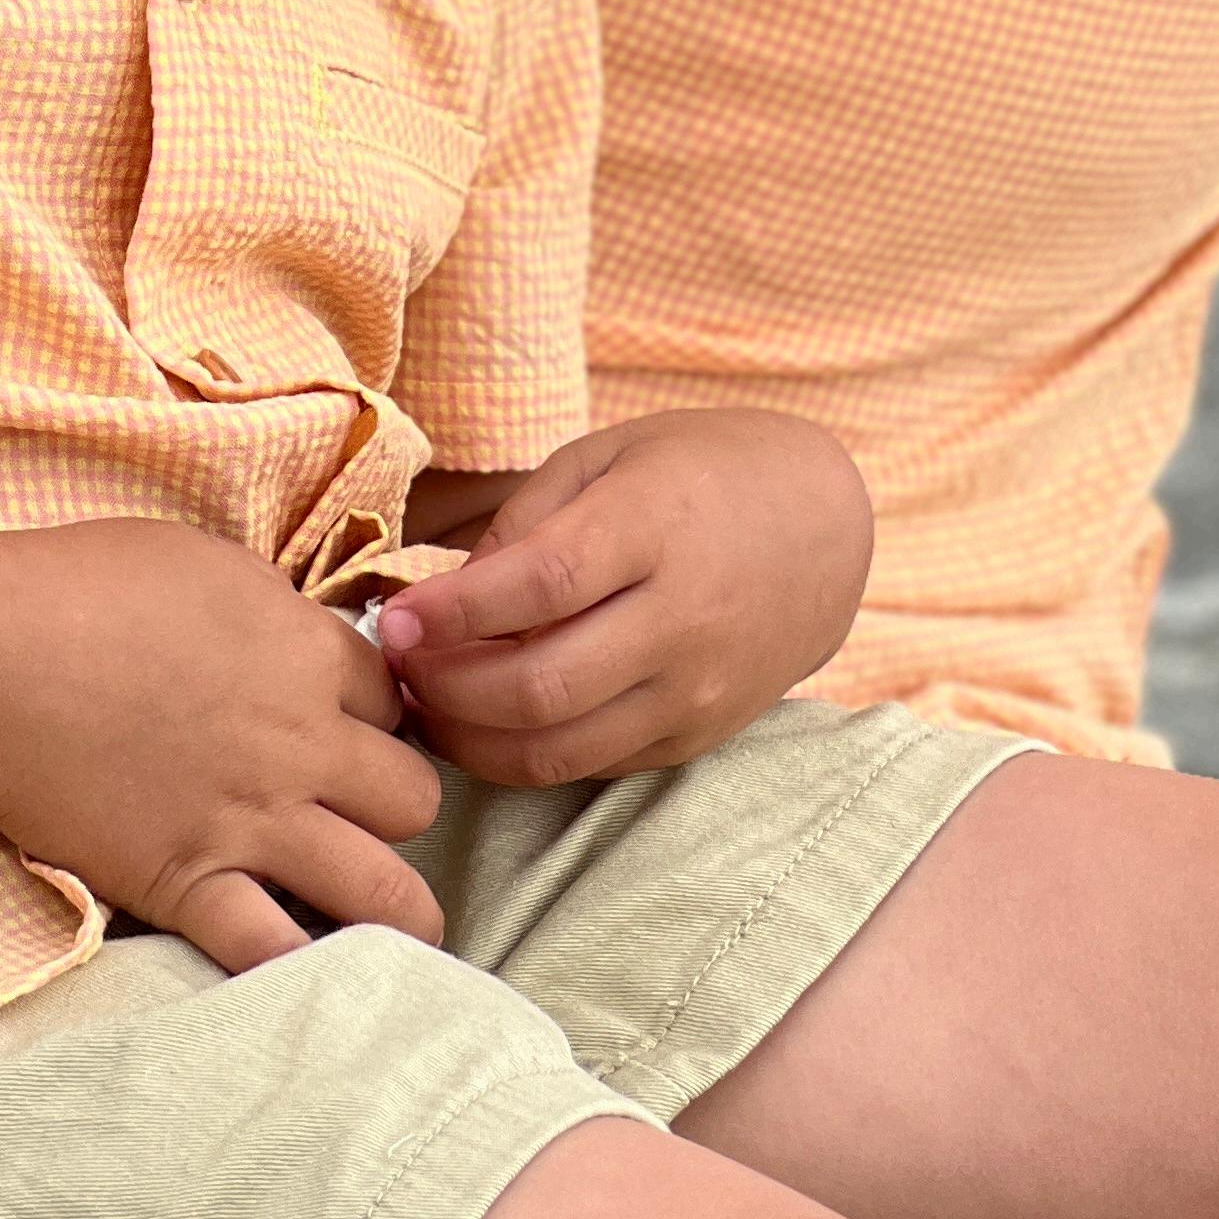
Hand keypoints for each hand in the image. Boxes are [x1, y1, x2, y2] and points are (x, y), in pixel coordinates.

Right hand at [0, 521, 445, 972]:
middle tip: (358, 813)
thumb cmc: (86, 588)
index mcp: (307, 654)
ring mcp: (251, 826)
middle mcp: (301, 746)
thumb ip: (270, 613)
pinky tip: (315, 978)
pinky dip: (302, 973)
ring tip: (396, 924)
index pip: (393, 699)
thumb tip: (293, 637)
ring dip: (397, 908)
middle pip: (412, 796)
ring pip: (382, 892)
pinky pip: (275, 954)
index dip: (377, 714)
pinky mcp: (189, 887)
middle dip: (395, 804)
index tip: (350, 727)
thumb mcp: (207, 564)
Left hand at [376, 412, 871, 788]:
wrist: (825, 525)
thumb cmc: (703, 470)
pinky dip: (522, 756)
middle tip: (398, 667)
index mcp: (656, 524)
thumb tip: (449, 599)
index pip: (541, 585)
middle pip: (540, 686)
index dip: (454, 612)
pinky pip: (591, 766)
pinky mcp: (697, 736)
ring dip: (471, 739)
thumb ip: (528, 519)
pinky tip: (486, 723)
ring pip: (559, 748)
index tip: (393, 620)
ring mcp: (694, 688)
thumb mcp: (613, 453)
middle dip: (445, 688)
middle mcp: (681, 617)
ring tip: (427, 703)